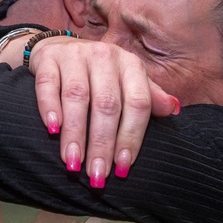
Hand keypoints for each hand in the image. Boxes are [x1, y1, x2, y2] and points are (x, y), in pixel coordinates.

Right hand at [28, 37, 178, 185]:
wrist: (59, 47)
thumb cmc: (99, 75)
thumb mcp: (127, 82)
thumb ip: (149, 97)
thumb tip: (174, 110)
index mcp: (131, 65)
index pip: (137, 103)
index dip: (132, 137)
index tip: (122, 168)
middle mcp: (105, 57)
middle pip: (107, 104)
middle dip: (102, 144)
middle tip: (96, 175)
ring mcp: (75, 55)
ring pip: (77, 96)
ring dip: (75, 133)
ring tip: (72, 163)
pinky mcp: (49, 58)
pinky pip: (48, 84)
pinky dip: (49, 107)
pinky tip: (51, 130)